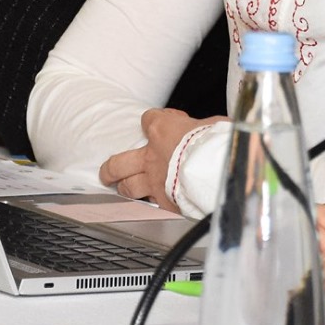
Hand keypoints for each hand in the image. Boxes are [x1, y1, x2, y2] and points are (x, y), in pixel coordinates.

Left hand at [99, 107, 223, 211]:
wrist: (216, 169)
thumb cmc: (216, 142)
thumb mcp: (211, 124)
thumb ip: (201, 128)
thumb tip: (209, 129)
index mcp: (163, 131)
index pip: (149, 119)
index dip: (154, 120)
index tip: (163, 122)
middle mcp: (152, 156)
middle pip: (120, 162)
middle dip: (111, 168)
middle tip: (108, 171)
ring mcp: (155, 181)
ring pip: (129, 186)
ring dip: (125, 187)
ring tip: (123, 188)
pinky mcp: (165, 202)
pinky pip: (153, 205)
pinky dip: (154, 204)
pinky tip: (155, 204)